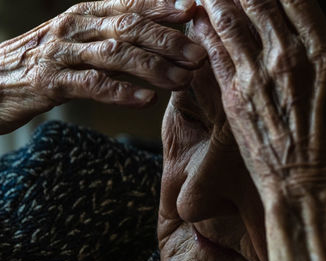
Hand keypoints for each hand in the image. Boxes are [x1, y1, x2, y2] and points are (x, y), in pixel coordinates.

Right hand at [0, 0, 205, 133]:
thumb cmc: (43, 61)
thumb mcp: (77, 39)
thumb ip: (110, 36)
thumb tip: (154, 39)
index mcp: (85, 15)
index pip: (129, 4)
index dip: (162, 6)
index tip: (192, 11)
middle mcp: (75, 27)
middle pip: (129, 28)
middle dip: (167, 41)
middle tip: (198, 55)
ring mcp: (61, 53)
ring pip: (115, 55)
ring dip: (153, 68)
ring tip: (181, 80)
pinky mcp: (50, 82)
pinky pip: (92, 85)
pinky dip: (122, 92)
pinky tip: (146, 100)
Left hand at [192, 0, 325, 260]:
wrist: (307, 190)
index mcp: (325, 56)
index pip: (298, 1)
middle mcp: (289, 59)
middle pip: (261, 4)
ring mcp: (257, 77)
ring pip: (232, 24)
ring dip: (218, 1)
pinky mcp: (234, 97)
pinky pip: (215, 55)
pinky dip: (205, 33)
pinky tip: (197, 21)